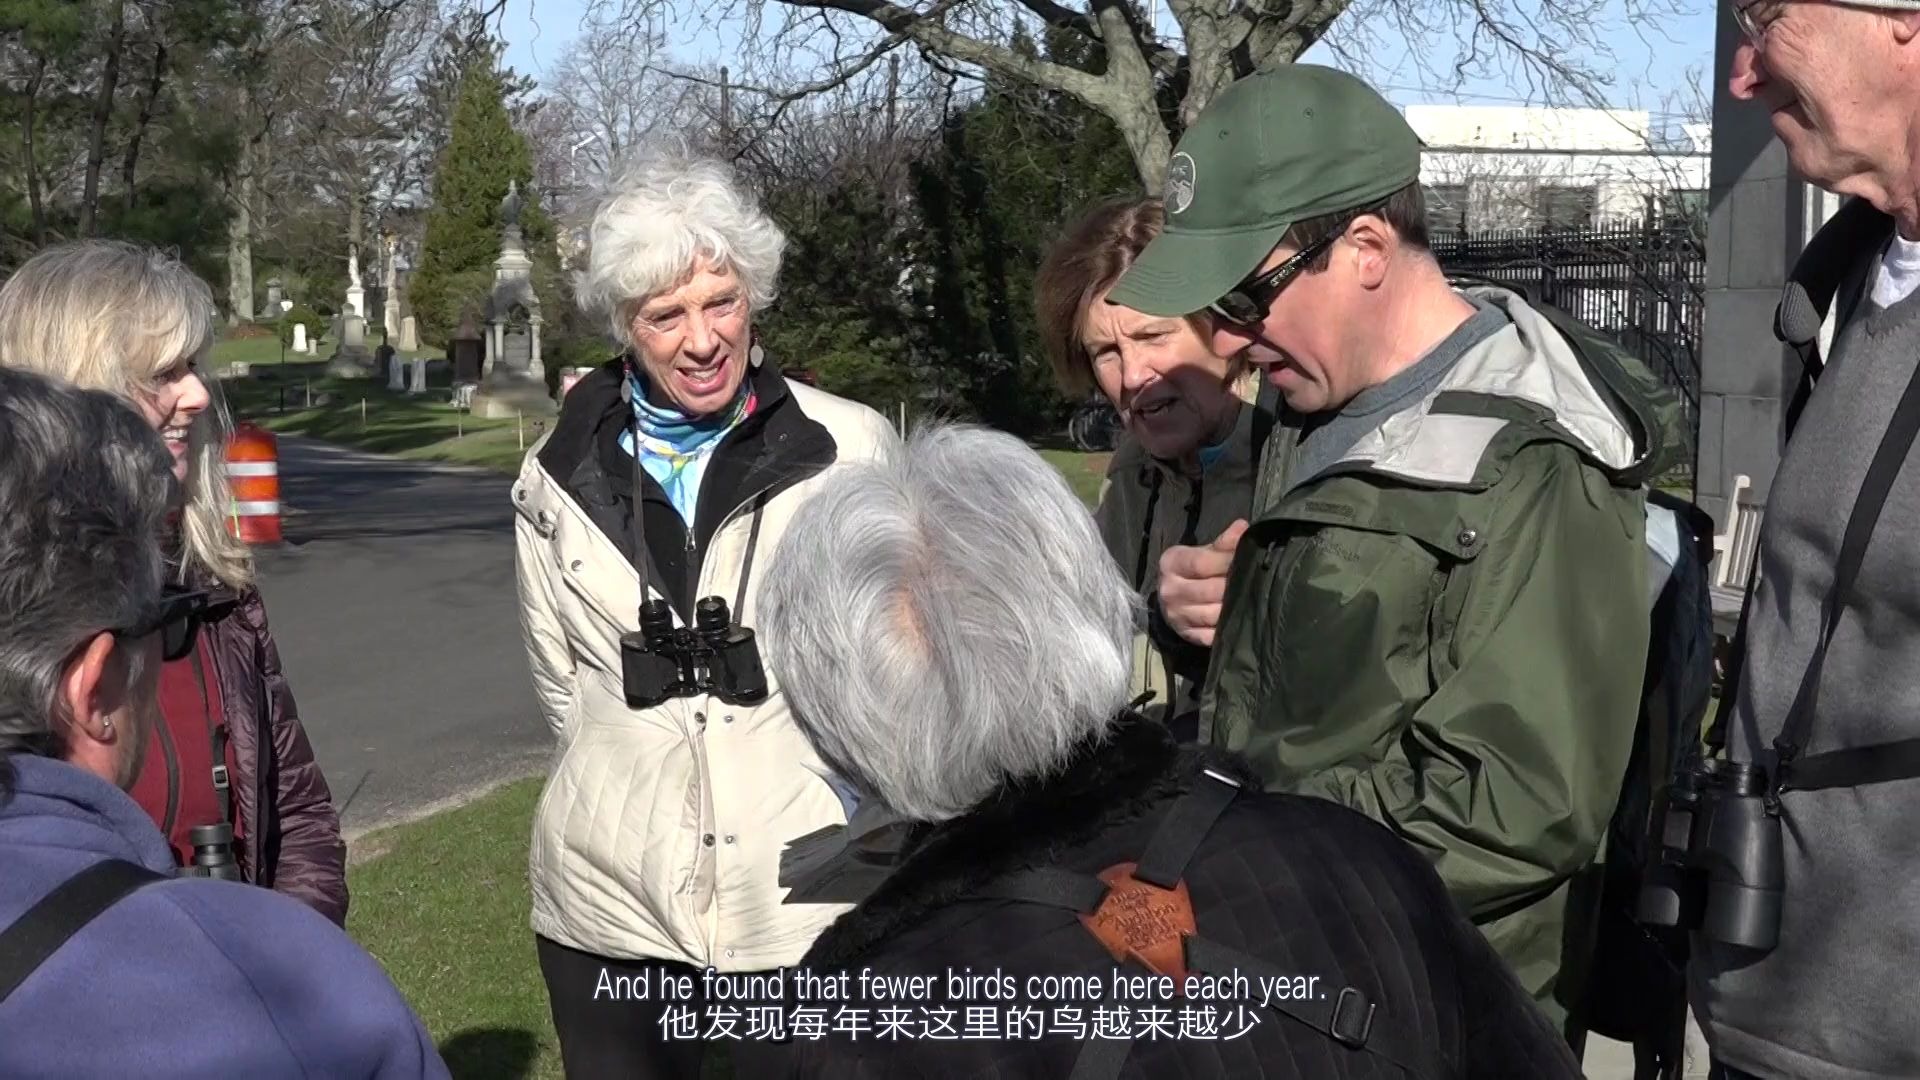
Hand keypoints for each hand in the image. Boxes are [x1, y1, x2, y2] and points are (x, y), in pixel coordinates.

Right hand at [1157, 519, 1247, 646]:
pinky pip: (1211, 635)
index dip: (1227, 561)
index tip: (1247, 558)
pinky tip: (1239, 622)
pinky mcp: (1186, 634)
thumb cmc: (1192, 570)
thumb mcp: (1201, 551)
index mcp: (1171, 564)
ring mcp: (1176, 615)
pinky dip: (1227, 629)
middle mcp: (1170, 590)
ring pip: (1213, 614)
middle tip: (1254, 581)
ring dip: (1234, 608)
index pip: (1201, 563)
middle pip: (1210, 590)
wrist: (1171, 596)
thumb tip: (1243, 527)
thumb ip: (1222, 543)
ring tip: (1249, 600)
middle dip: (1234, 586)